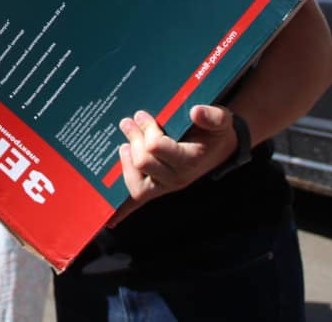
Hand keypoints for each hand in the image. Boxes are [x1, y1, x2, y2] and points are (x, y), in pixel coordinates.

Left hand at [107, 104, 238, 226]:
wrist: (219, 149)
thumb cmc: (214, 132)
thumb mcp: (222, 119)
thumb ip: (212, 116)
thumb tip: (195, 111)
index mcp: (190, 160)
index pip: (157, 147)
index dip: (146, 129)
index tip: (142, 115)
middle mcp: (177, 178)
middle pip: (143, 162)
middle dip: (134, 139)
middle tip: (130, 122)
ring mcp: (165, 187)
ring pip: (136, 184)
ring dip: (125, 162)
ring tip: (125, 144)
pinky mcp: (157, 190)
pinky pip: (138, 202)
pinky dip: (123, 210)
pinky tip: (110, 220)